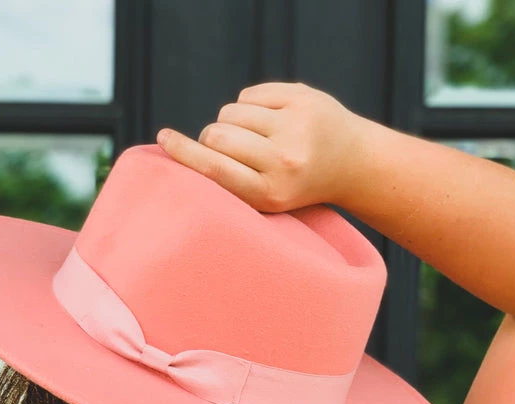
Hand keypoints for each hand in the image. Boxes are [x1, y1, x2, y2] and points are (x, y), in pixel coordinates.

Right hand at [155, 80, 361, 212]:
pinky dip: (251, 106)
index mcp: (270, 193)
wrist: (352, 163)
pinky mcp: (301, 97)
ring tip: (257, 138)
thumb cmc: (296, 184)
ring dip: (233, 123)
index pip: (214, 168)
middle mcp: (283, 161)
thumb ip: (228, 178)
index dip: (184, 153)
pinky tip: (273, 121)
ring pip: (230, 113)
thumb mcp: (265, 197)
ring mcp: (295, 126)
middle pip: (216, 135)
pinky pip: (249, 95)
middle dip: (212, 139)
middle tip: (231, 150)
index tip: (163, 139)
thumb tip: (178, 148)